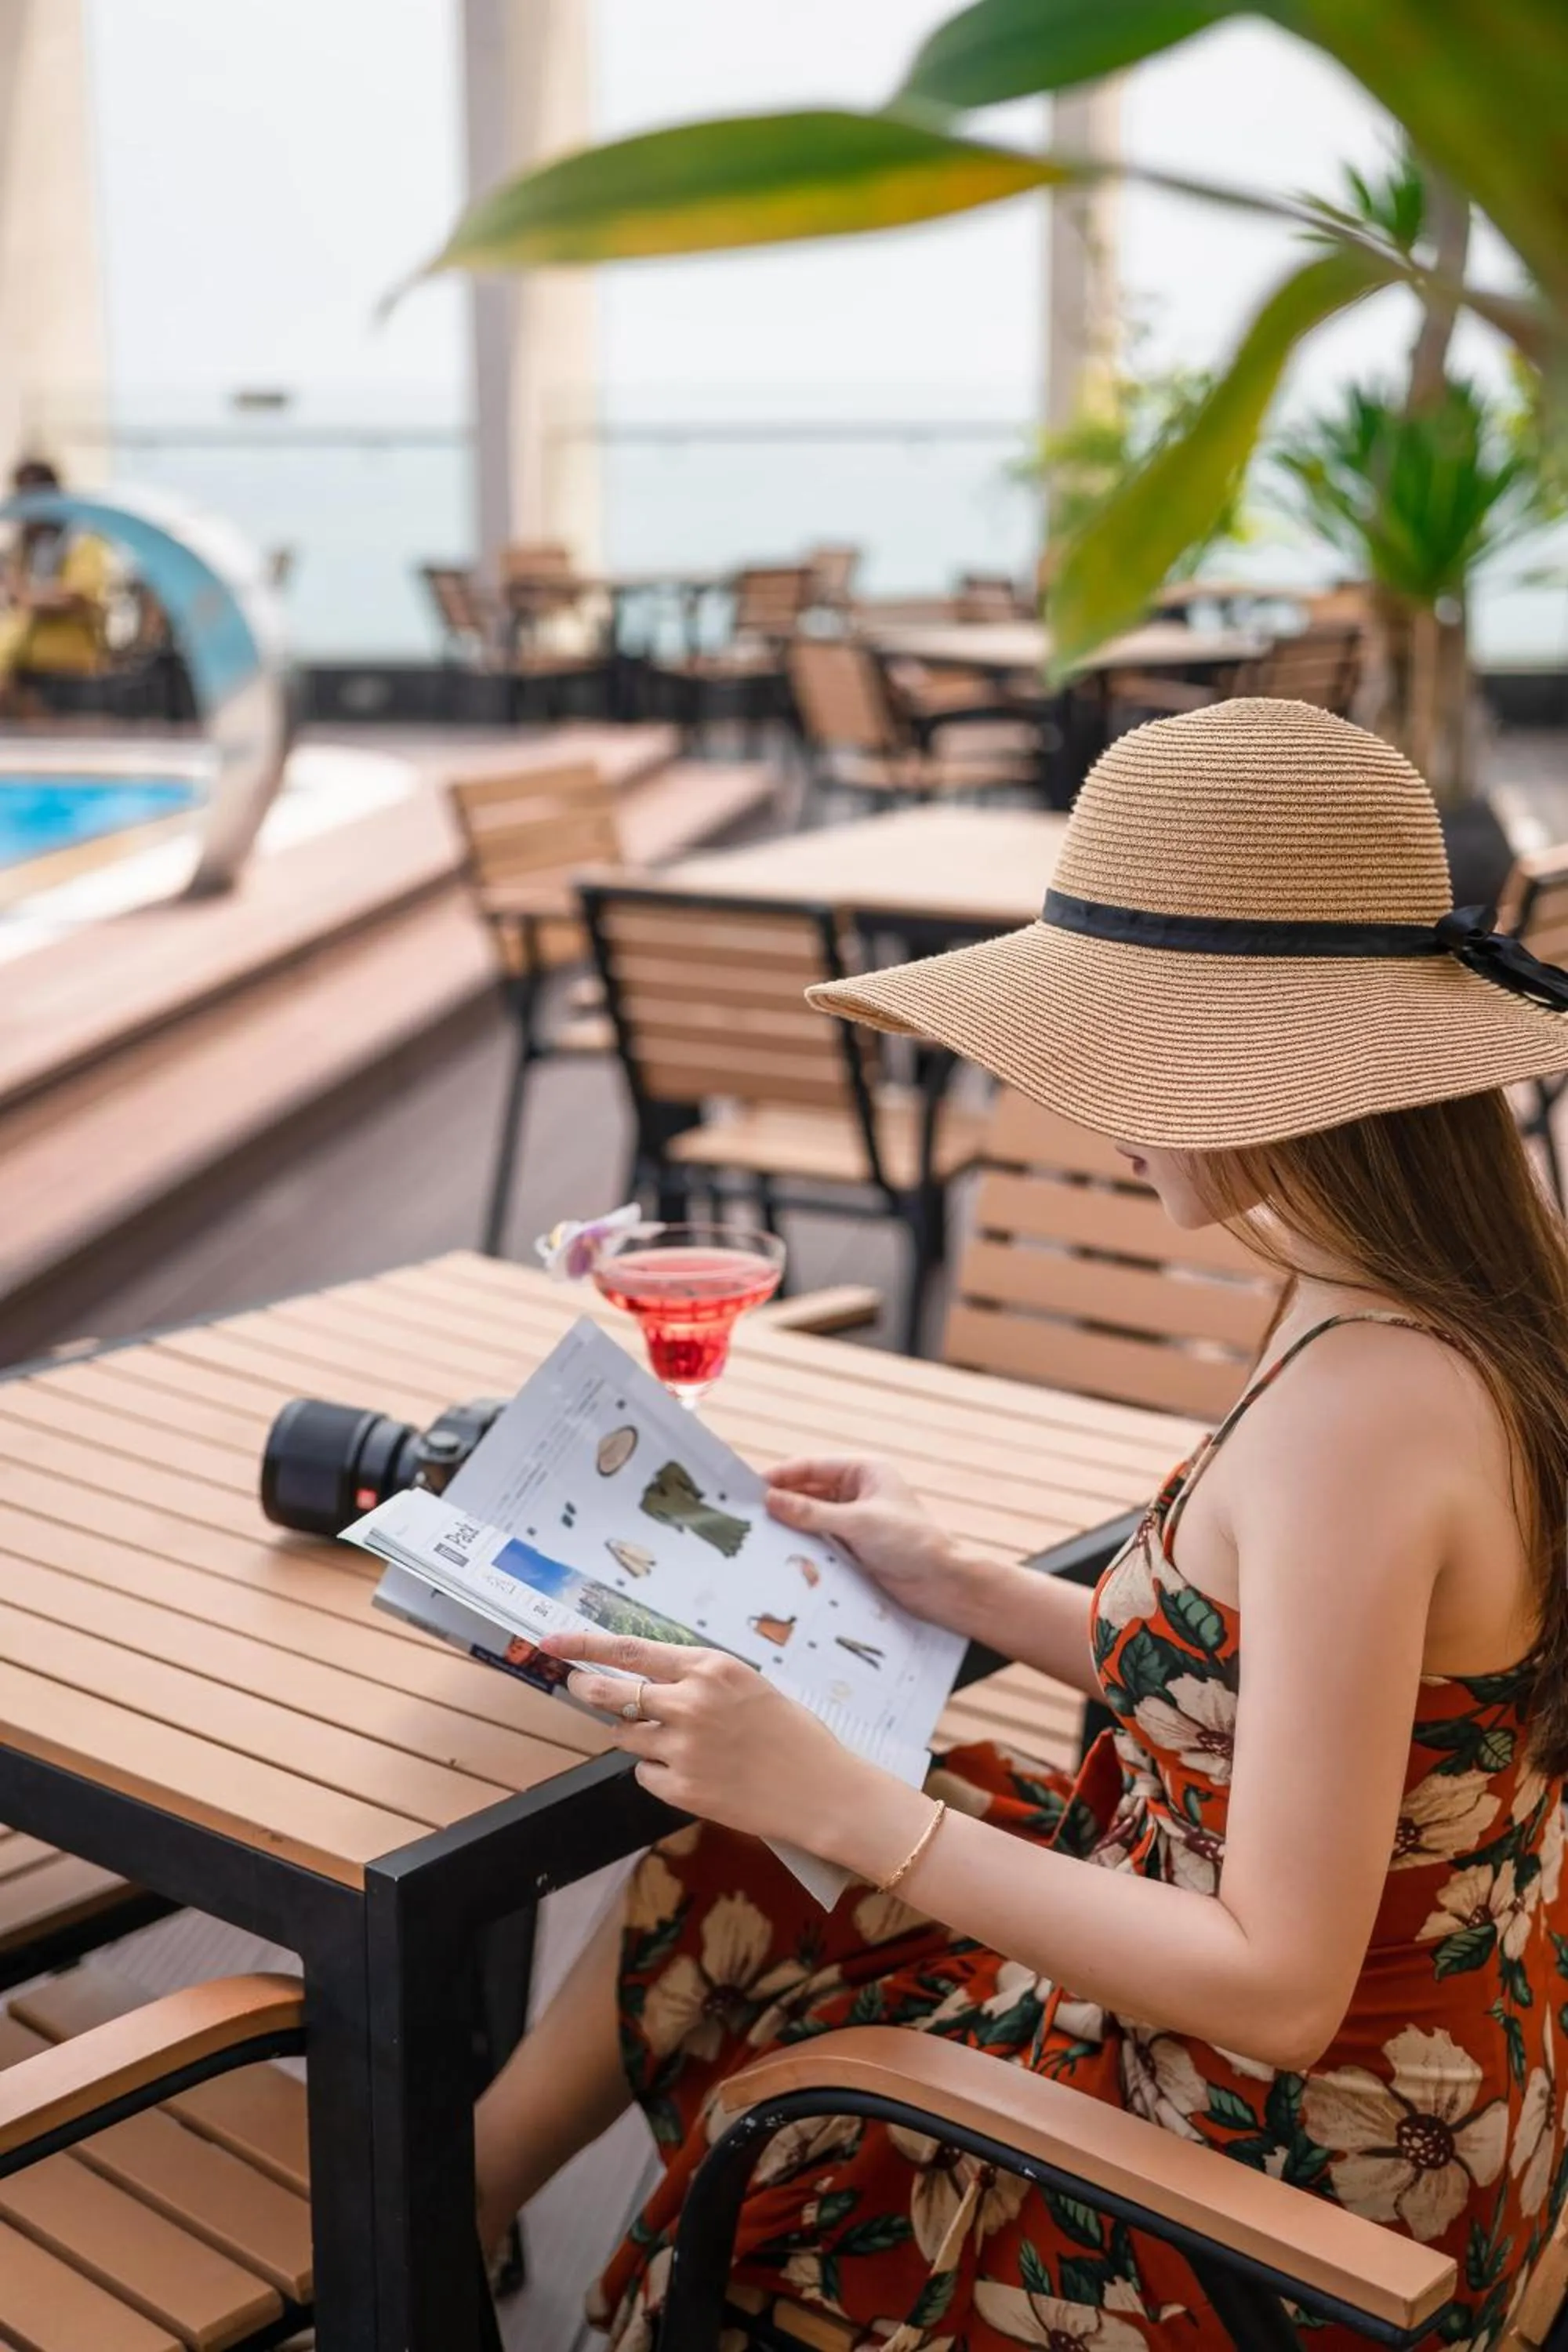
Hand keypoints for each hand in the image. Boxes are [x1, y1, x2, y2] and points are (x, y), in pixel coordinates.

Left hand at [537, 1629, 875, 1850]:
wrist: (820, 1789)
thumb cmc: (789, 1732)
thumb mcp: (745, 1685)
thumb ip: (695, 1678)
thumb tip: (644, 1678)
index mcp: (709, 1668)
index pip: (630, 1650)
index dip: (584, 1646)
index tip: (553, 1642)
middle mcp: (690, 1703)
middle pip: (611, 1693)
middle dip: (586, 1689)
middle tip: (578, 1687)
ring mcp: (682, 1748)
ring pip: (625, 1736)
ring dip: (634, 1735)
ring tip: (675, 1741)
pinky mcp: (681, 1788)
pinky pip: (644, 1773)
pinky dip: (657, 1771)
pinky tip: (694, 1772)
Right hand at [765, 1456, 972, 1628]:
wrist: (941, 1584)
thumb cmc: (910, 1542)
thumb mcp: (857, 1523)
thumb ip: (811, 1513)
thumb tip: (770, 1500)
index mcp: (863, 1471)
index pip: (811, 1467)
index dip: (781, 1476)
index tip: (750, 1490)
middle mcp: (857, 1492)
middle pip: (809, 1491)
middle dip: (782, 1502)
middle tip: (748, 1516)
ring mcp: (855, 1519)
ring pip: (811, 1517)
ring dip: (790, 1526)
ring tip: (758, 1536)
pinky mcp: (853, 1546)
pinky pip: (820, 1540)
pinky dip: (802, 1544)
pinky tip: (781, 1553)